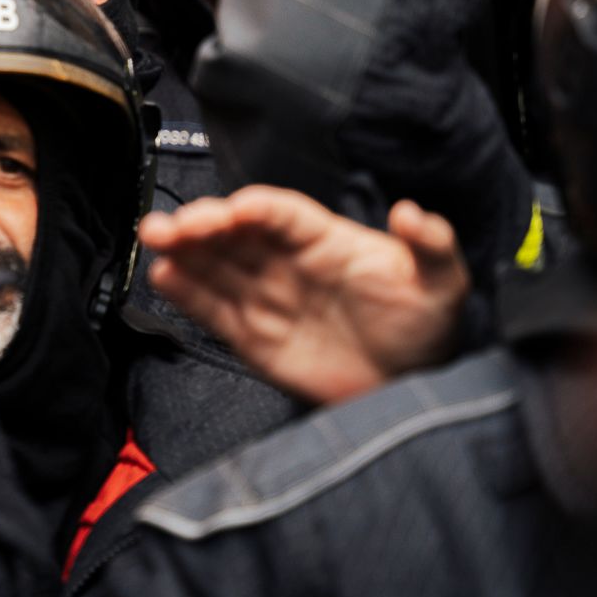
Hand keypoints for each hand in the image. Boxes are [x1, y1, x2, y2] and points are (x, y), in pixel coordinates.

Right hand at [143, 186, 468, 405]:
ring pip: (215, 264)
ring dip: (183, 249)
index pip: (281, 214)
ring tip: (153, 236)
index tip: (234, 210)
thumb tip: (413, 212)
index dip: (254, 209)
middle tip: (172, 224)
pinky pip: (214, 309)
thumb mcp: (443, 282)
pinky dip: (187, 293)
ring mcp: (266, 297)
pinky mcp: (253, 336)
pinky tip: (164, 276)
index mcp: (325, 239)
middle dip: (202, 223)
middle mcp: (286, 261)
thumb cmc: (427, 325)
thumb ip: (432, 245)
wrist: (413, 387)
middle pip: (235, 233)